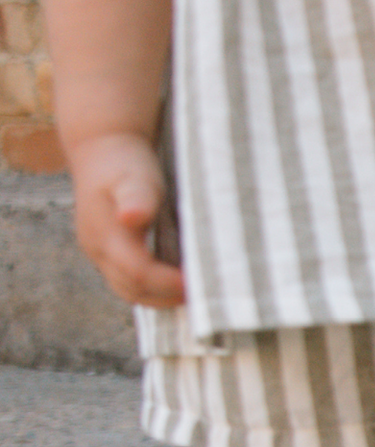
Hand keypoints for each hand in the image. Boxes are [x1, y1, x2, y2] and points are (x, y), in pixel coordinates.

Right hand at [69, 132, 184, 308]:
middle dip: (167, 297)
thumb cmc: (126, 162)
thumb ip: (136, 197)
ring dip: (161, 297)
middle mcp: (97, 249)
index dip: (168, 284)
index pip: (138, 273)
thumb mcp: (134, 175)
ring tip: (195, 293)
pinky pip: (130, 281)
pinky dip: (155, 288)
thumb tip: (131, 218)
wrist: (102, 148)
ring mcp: (100, 253)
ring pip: (129, 290)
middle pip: (133, 290)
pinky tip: (180, 282)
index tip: (197, 284)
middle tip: (204, 297)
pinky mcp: (108, 253)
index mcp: (105, 234)